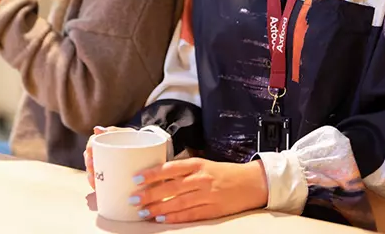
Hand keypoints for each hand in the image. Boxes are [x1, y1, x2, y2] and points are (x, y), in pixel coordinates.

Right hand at [83, 126, 134, 189]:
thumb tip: (96, 129)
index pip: (92, 143)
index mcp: (106, 142)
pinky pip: (101, 183)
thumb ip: (113, 131)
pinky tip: (97, 188)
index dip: (89, 148)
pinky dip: (97, 185)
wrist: (151, 152)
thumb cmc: (137, 140)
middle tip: (92, 167)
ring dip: (90, 175)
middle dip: (88, 163)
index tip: (90, 152)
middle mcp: (103, 155)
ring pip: (93, 171)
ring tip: (93, 179)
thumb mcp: (128, 134)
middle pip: (90, 158)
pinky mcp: (112, 179)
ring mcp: (107, 167)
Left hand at [129, 158, 268, 223]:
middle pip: (171, 187)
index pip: (170, 168)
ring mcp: (207, 195)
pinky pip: (190, 214)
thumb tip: (157, 174)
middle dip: (150, 194)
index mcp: (197, 164)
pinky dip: (175, 218)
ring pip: (178, 203)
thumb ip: (183, 169)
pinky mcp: (213, 210)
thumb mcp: (203, 164)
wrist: (251, 183)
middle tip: (133, 198)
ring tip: (143, 212)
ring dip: (158, 208)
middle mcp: (201, 179)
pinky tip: (162, 219)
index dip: (152, 173)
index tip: (136, 178)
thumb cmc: (223, 172)